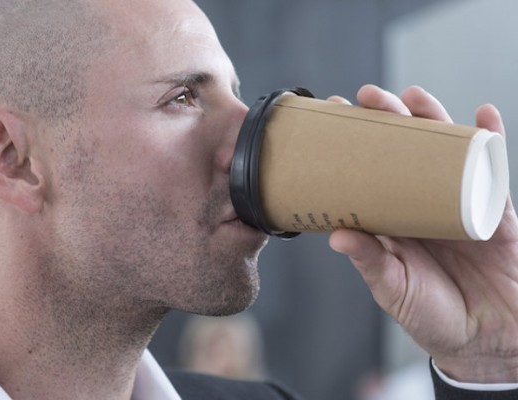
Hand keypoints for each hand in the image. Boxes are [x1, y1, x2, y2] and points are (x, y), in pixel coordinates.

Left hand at [329, 84, 517, 382]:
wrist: (486, 341)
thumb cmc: (432, 316)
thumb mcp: (394, 289)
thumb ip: (370, 262)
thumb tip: (336, 236)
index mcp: (392, 220)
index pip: (367, 172)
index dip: (352, 144)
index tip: (331, 117)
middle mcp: (421, 204)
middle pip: (403, 151)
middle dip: (387, 120)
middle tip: (367, 97)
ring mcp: (457, 203)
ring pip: (444, 151)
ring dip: (432, 119)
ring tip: (414, 96)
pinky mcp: (493, 211)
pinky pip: (492, 170)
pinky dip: (490, 141)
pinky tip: (483, 116)